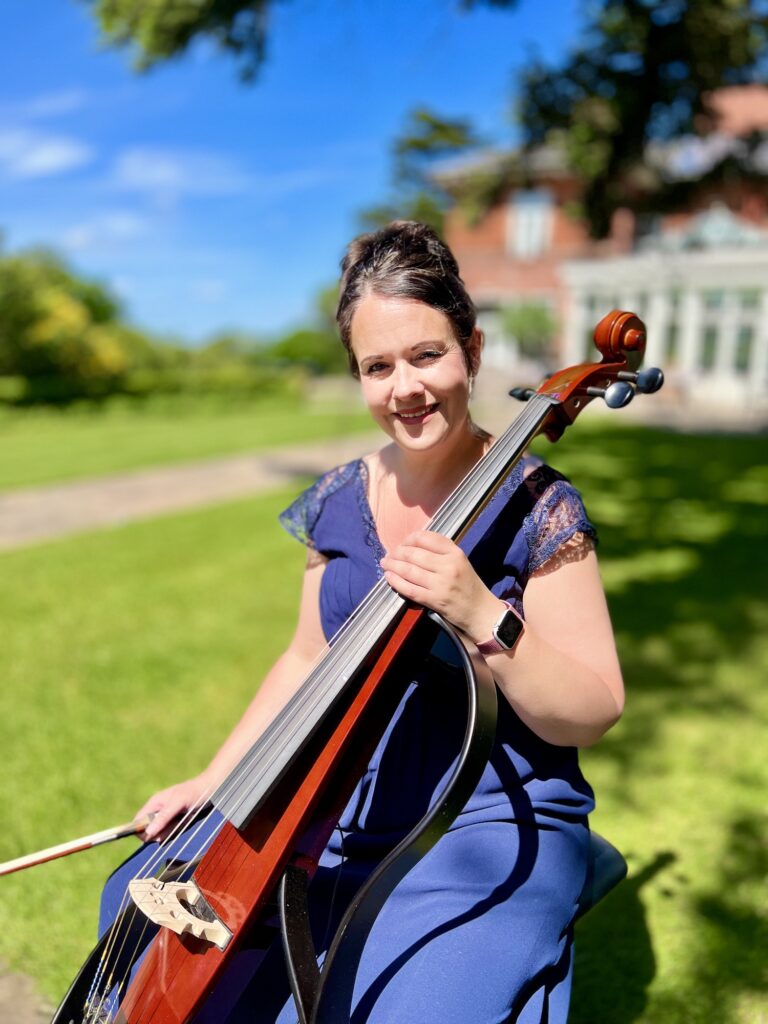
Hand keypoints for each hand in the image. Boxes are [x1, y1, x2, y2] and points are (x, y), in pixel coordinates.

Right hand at [135, 774, 211, 842]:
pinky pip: (169, 833)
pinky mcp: (175, 822)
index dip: (139, 831)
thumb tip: (148, 832)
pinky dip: (174, 833)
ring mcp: (166, 817)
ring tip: (180, 824)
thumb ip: (163, 817)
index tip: (150, 838)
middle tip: (171, 829)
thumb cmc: (193, 792)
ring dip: (167, 834)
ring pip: (159, 833)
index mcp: (154, 803)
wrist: (210, 789)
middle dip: (156, 835)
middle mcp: (158, 811)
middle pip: (148, 830)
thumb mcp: (178, 803)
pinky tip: (183, 825)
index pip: (138, 821)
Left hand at [380, 531, 501, 641]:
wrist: (481, 611)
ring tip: (385, 564)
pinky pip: (410, 589)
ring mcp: (441, 584)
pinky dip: (396, 582)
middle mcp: (448, 565)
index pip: (425, 538)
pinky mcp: (435, 600)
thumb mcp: (460, 562)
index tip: (401, 544)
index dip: (408, 539)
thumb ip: (440, 552)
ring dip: (393, 566)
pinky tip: (389, 578)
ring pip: (409, 570)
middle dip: (397, 553)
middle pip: (414, 554)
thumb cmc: (468, 585)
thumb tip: (411, 546)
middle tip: (389, 555)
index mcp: (455, 552)